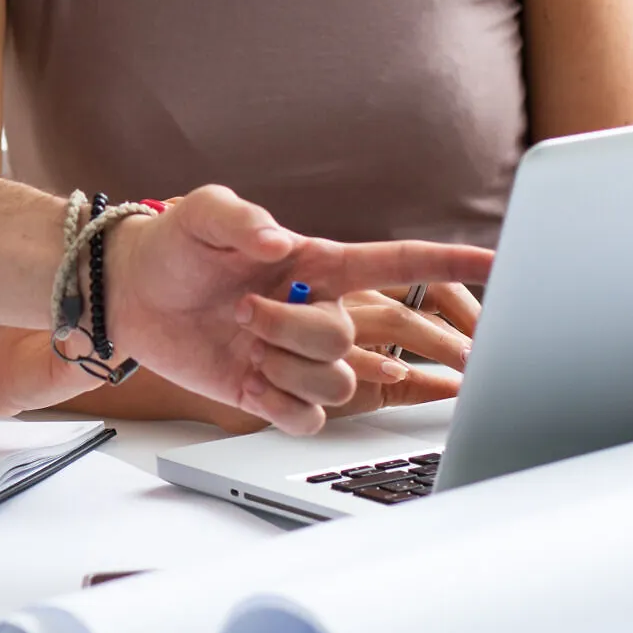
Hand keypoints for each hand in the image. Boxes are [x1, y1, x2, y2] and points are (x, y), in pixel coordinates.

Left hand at [101, 188, 494, 434]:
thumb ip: (241, 216)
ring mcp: (298, 357)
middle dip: (292, 327)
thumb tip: (279, 242)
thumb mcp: (203, 213)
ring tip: (243, 339)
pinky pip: (307, 420)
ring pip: (334, 383)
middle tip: (243, 308)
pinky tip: (250, 379)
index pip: (399, 264)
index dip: (451, 263)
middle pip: (349, 339)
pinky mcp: (271, 393)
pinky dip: (280, 405)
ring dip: (283, 364)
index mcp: (319, 266)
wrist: (132, 293)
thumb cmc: (176, 246)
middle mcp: (320, 312)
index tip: (501, 263)